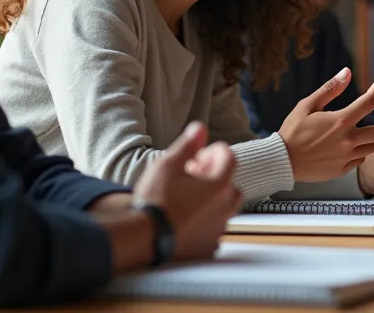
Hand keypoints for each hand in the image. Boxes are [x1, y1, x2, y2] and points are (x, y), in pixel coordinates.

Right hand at [133, 121, 242, 261]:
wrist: (144, 238)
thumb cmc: (156, 200)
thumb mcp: (168, 164)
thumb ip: (188, 145)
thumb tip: (200, 128)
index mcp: (220, 184)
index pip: (229, 157)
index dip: (214, 151)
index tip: (197, 155)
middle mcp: (226, 206)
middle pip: (229, 182)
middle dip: (213, 174)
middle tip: (190, 175)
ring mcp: (219, 228)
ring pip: (224, 206)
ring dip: (211, 198)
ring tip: (187, 197)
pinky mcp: (210, 246)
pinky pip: (215, 228)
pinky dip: (206, 220)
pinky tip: (186, 218)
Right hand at [279, 68, 373, 181]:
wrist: (281, 161)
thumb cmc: (292, 130)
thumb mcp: (307, 105)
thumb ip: (330, 89)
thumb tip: (347, 72)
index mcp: (340, 121)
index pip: (368, 102)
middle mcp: (348, 140)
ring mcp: (346, 157)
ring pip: (373, 147)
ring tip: (368, 133)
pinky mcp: (341, 170)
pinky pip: (359, 160)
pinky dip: (360, 152)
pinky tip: (352, 147)